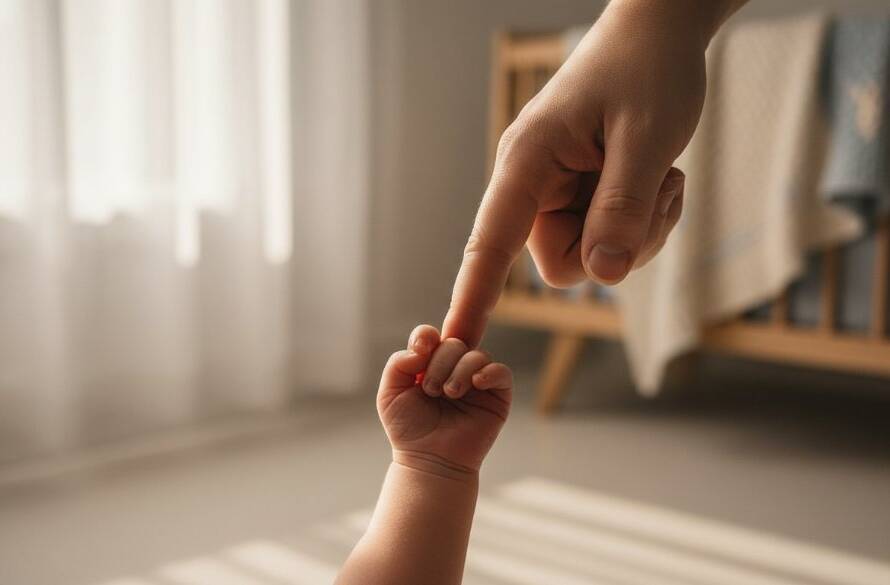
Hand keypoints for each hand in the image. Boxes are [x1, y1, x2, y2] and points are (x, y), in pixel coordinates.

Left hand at [376, 325, 511, 475]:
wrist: (430, 461)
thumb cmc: (409, 430)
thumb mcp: (390, 394)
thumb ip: (398, 364)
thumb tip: (424, 346)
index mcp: (429, 365)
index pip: (431, 336)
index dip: (426, 337)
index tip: (421, 351)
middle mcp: (454, 368)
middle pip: (454, 343)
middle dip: (440, 363)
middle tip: (432, 391)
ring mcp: (477, 381)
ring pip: (476, 355)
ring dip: (460, 371)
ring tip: (449, 394)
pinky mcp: (497, 396)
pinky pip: (500, 372)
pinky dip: (489, 373)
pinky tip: (476, 384)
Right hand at [443, 0, 743, 347]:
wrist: (659, 33)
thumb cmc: (648, 70)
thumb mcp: (647, 138)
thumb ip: (622, 209)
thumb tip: (604, 277)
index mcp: (527, 162)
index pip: (491, 243)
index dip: (473, 295)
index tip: (457, 340)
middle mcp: (533, 183)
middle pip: (563, 262)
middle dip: (617, 245)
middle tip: (655, 194)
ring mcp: (558, 192)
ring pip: (593, 257)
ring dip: (639, 231)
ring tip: (661, 178)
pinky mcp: (582, 196)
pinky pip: (611, 241)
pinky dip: (646, 222)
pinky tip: (660, 179)